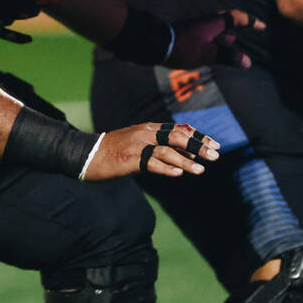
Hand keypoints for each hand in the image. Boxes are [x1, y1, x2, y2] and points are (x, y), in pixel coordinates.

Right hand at [82, 122, 220, 180]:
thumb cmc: (114, 150)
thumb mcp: (139, 142)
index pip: (180, 129)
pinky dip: (165, 168)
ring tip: (201, 170)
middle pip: (178, 137)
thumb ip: (159, 145)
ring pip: (167, 151)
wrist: (86, 153)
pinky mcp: (129, 160)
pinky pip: (150, 163)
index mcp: (150, 129)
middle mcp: (146, 134)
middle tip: (215, 155)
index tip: (215, 144)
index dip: (199, 137)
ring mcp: (137, 146)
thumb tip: (185, 155)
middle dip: (198, 146)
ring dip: (186, 161)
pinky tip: (178, 173)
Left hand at [166, 10, 264, 68]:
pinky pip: (207, 36)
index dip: (251, 21)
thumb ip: (228, 57)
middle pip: (227, 22)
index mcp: (215, 23)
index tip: (262, 26)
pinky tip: (213, 54)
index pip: (238, 18)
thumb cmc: (184, 47)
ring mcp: (197, 27)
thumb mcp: (209, 54)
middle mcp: (207, 22)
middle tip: (247, 34)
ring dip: (225, 39)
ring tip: (232, 51)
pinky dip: (215, 44)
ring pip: (216, 31)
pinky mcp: (188, 34)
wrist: (156, 44)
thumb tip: (248, 62)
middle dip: (237, 28)